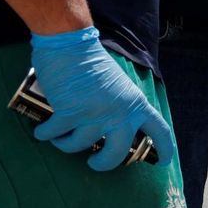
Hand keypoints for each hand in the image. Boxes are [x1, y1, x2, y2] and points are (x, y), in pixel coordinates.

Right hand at [29, 26, 173, 170]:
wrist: (70, 43)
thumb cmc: (92, 62)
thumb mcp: (119, 85)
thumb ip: (121, 106)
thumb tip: (110, 129)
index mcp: (136, 104)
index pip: (160, 131)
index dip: (164, 150)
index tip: (162, 163)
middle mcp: (119, 113)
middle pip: (117, 153)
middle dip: (103, 164)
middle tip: (94, 163)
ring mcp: (95, 115)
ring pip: (79, 146)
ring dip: (65, 144)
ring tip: (60, 138)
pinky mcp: (70, 113)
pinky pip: (55, 134)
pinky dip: (45, 134)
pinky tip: (42, 131)